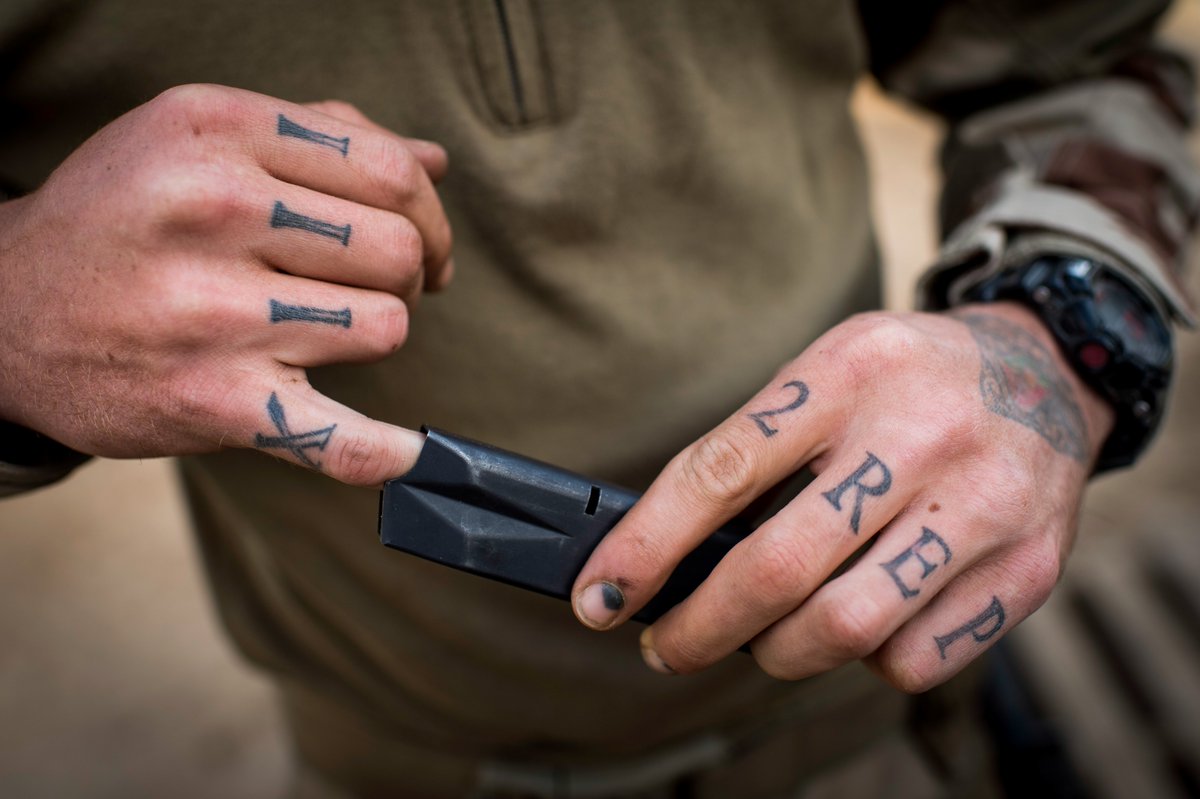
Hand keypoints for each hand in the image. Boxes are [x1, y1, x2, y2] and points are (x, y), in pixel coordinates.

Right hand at [0, 84, 451, 485]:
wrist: (5, 310)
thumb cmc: (126, 216)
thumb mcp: (200, 137)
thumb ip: (320, 136)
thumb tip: (434, 160)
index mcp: (219, 131)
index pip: (390, 171)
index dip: (429, 213)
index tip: (423, 241)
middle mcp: (214, 211)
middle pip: (397, 250)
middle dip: (409, 273)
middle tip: (376, 286)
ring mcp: (214, 312)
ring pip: (385, 328)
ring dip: (376, 334)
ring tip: (333, 331)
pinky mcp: (213, 400)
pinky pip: (335, 439)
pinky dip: (384, 454)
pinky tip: (407, 453)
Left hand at [572, 304, 1113, 690]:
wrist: (1050, 370)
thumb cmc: (908, 379)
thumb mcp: (828, 369)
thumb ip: (758, 449)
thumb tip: (666, 554)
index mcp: (849, 373)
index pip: (721, 471)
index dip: (646, 547)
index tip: (600, 598)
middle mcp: (922, 436)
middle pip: (778, 570)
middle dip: (697, 628)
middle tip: (665, 645)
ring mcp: (984, 507)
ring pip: (844, 630)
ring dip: (776, 652)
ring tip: (759, 635)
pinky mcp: (1028, 570)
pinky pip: (913, 658)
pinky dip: (864, 658)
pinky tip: (861, 620)